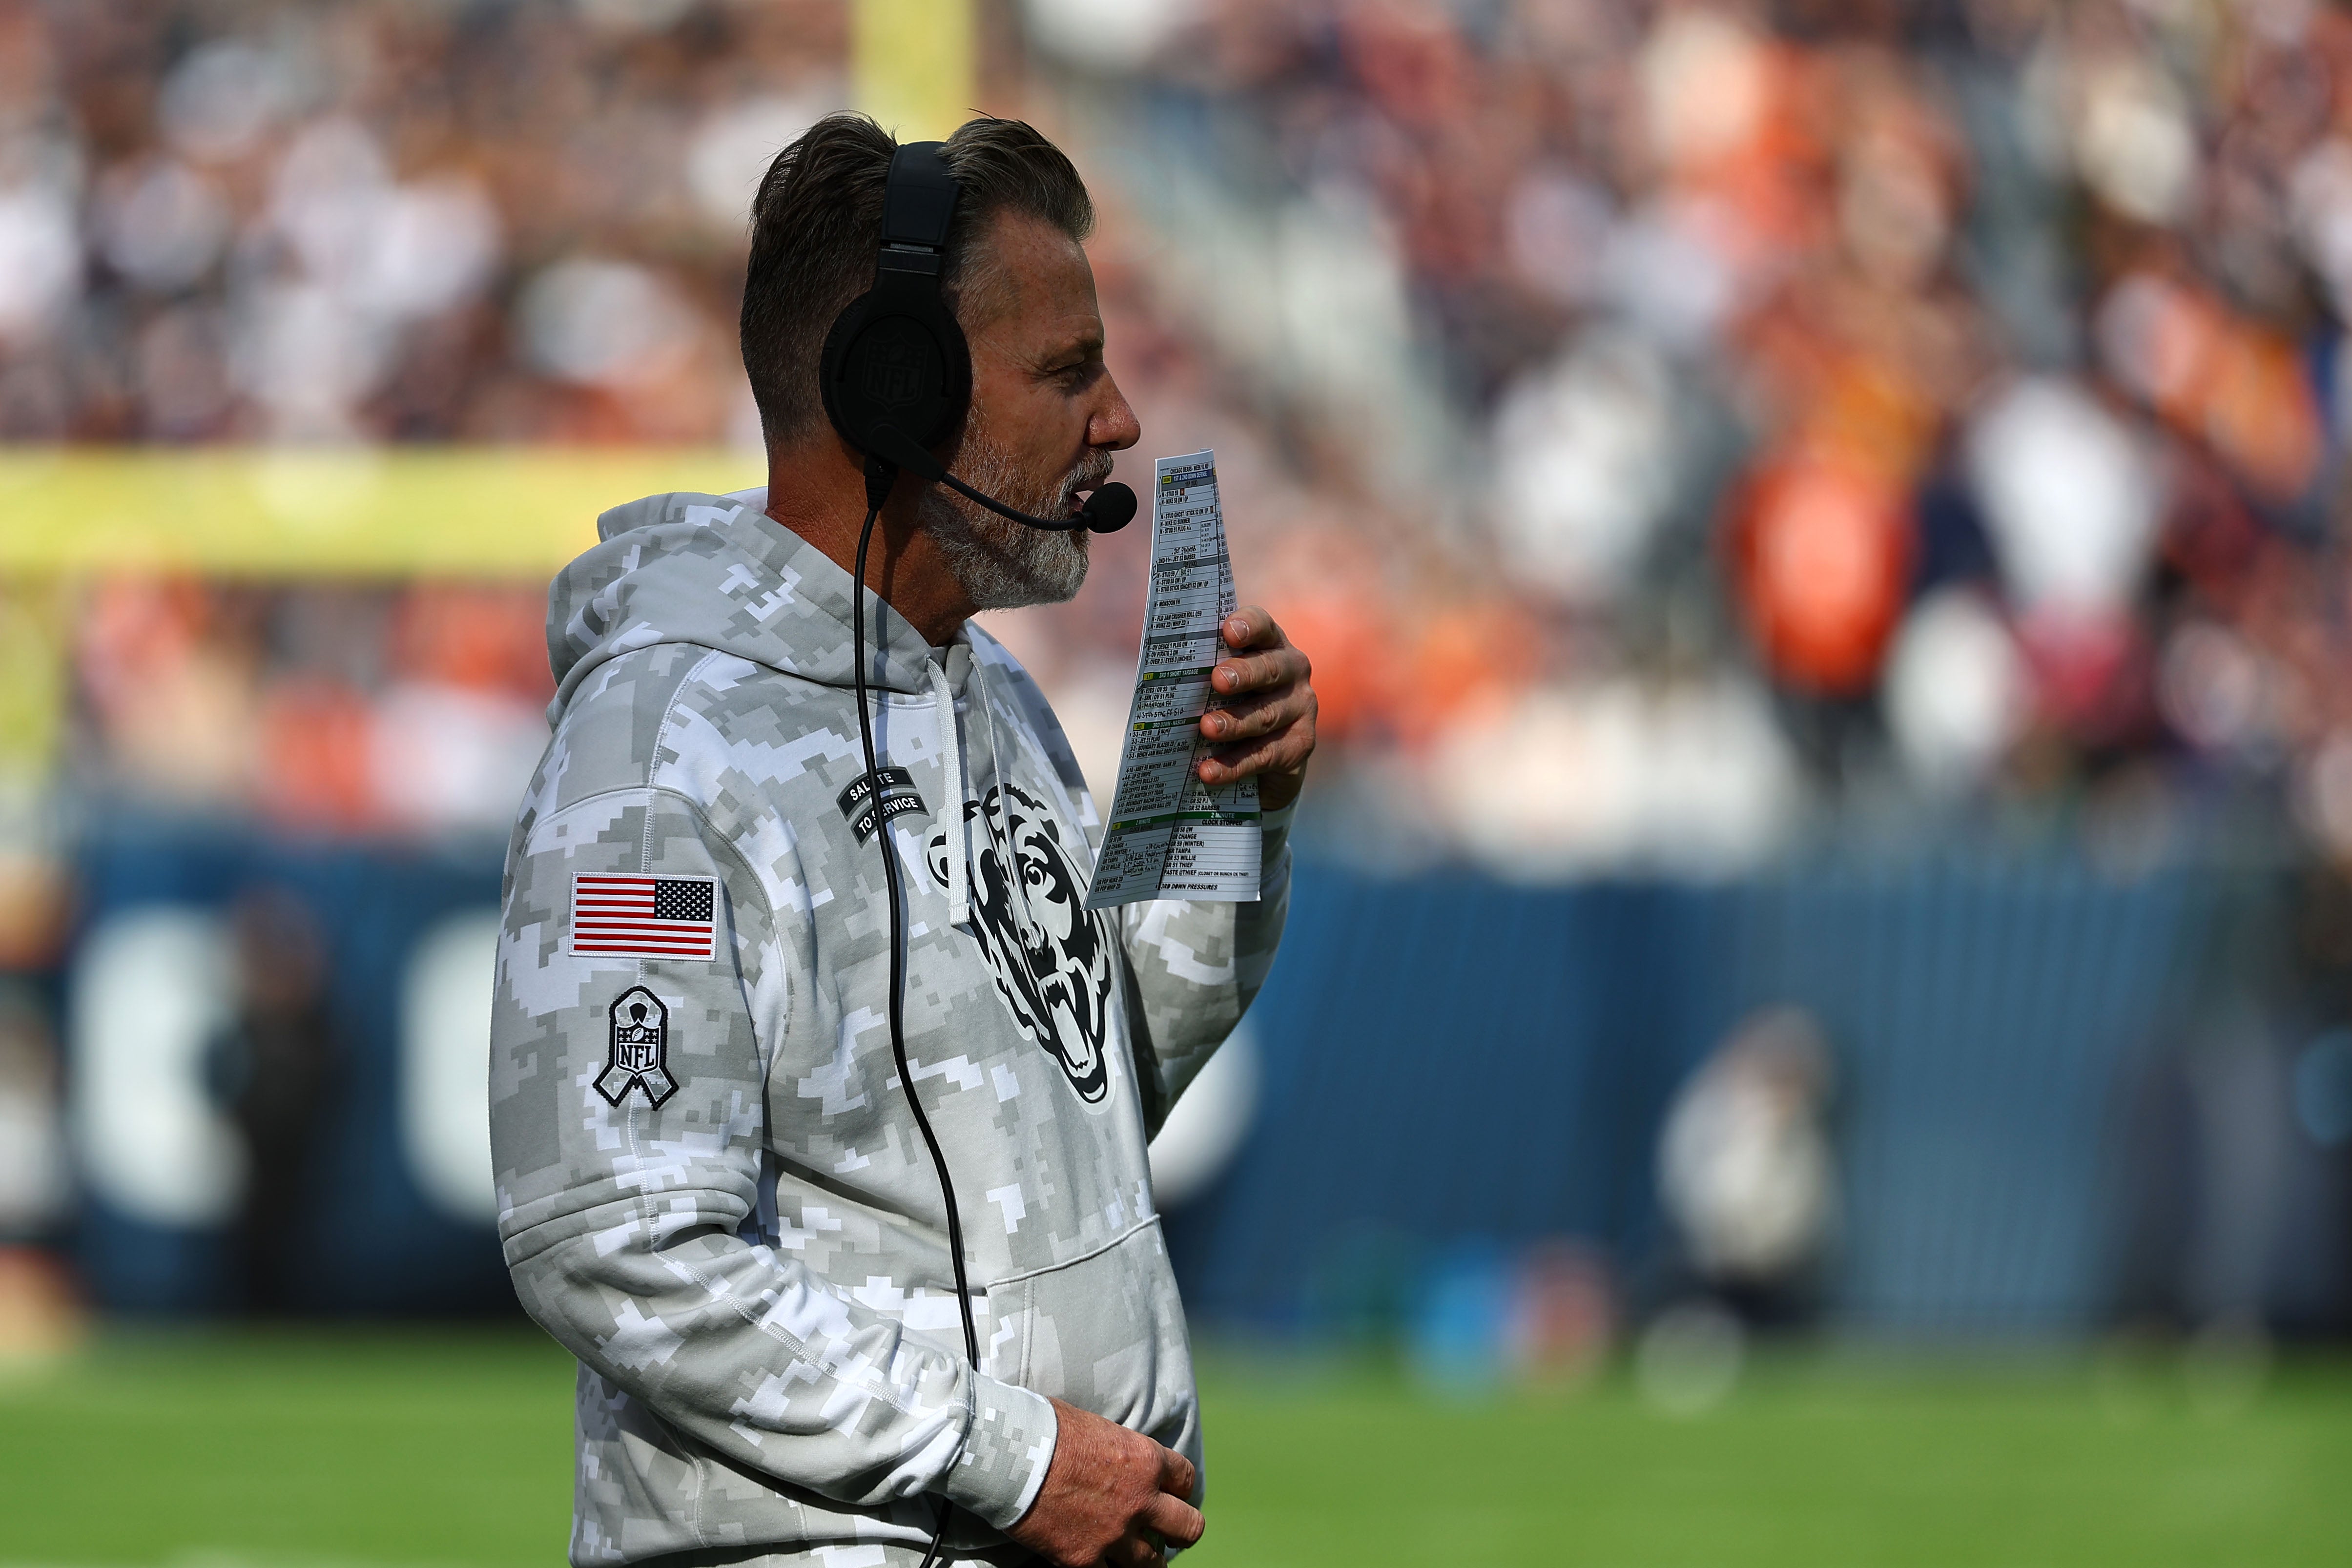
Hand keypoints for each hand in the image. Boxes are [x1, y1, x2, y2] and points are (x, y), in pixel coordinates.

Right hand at [1005, 1398, 1202, 1566]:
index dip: (1181, 1490)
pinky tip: (1098, 1563)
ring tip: (1135, 1558)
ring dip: (1146, 1560)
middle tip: (1168, 1535)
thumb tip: (1115, 1454)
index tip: (1171, 1495)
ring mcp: (1114, 1535)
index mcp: (1146, 1460)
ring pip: (1152, 1565)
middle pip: (1189, 1528)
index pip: (1187, 1480)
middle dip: (1180, 1533)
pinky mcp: (1084, 1560)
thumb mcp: (1096, 1427)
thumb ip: (1117, 1448)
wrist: (1010, 1457)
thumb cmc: (1045, 1429)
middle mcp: (1140, 1501)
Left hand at [1197, 607, 1316, 811]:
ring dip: (1235, 723)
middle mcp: (1292, 671)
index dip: (1249, 625)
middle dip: (1244, 674)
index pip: (1264, 627)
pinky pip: (1265, 755)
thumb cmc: (1230, 706)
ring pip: (1267, 715)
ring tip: (1207, 728)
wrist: (1263, 762)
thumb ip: (1198, 675)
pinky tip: (1209, 771)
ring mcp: (1301, 708)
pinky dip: (1235, 765)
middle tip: (1218, 680)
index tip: (1228, 631)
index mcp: (1270, 645)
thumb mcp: (1216, 687)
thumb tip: (1150, 680)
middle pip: (1271, 669)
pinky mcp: (1300, 746)